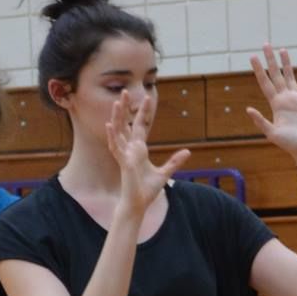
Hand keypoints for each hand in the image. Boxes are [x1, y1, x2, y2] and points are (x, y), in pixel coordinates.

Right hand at [105, 93, 190, 219]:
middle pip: (126, 124)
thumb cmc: (147, 190)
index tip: (147, 98)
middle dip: (125, 108)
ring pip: (119, 132)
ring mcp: (125, 155)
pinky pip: (116, 147)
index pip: (140, 126)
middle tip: (124, 91)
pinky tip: (109, 125)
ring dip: (117, 117)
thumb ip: (175, 162)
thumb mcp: (165, 173)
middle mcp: (130, 149)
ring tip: (116, 102)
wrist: (138, 204)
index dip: (143, 113)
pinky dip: (112, 136)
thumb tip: (188, 151)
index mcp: (139, 150)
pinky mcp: (123, 163)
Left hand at [246, 47, 296, 170]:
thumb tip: (248, 109)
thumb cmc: (291, 145)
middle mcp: (286, 99)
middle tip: (266, 44)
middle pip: (276, 75)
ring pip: (291, 76)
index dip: (258, 69)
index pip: (265, 82)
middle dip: (271, 60)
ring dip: (286, 63)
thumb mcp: (272, 133)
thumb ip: (261, 121)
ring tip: (282, 50)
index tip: (252, 56)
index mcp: (276, 104)